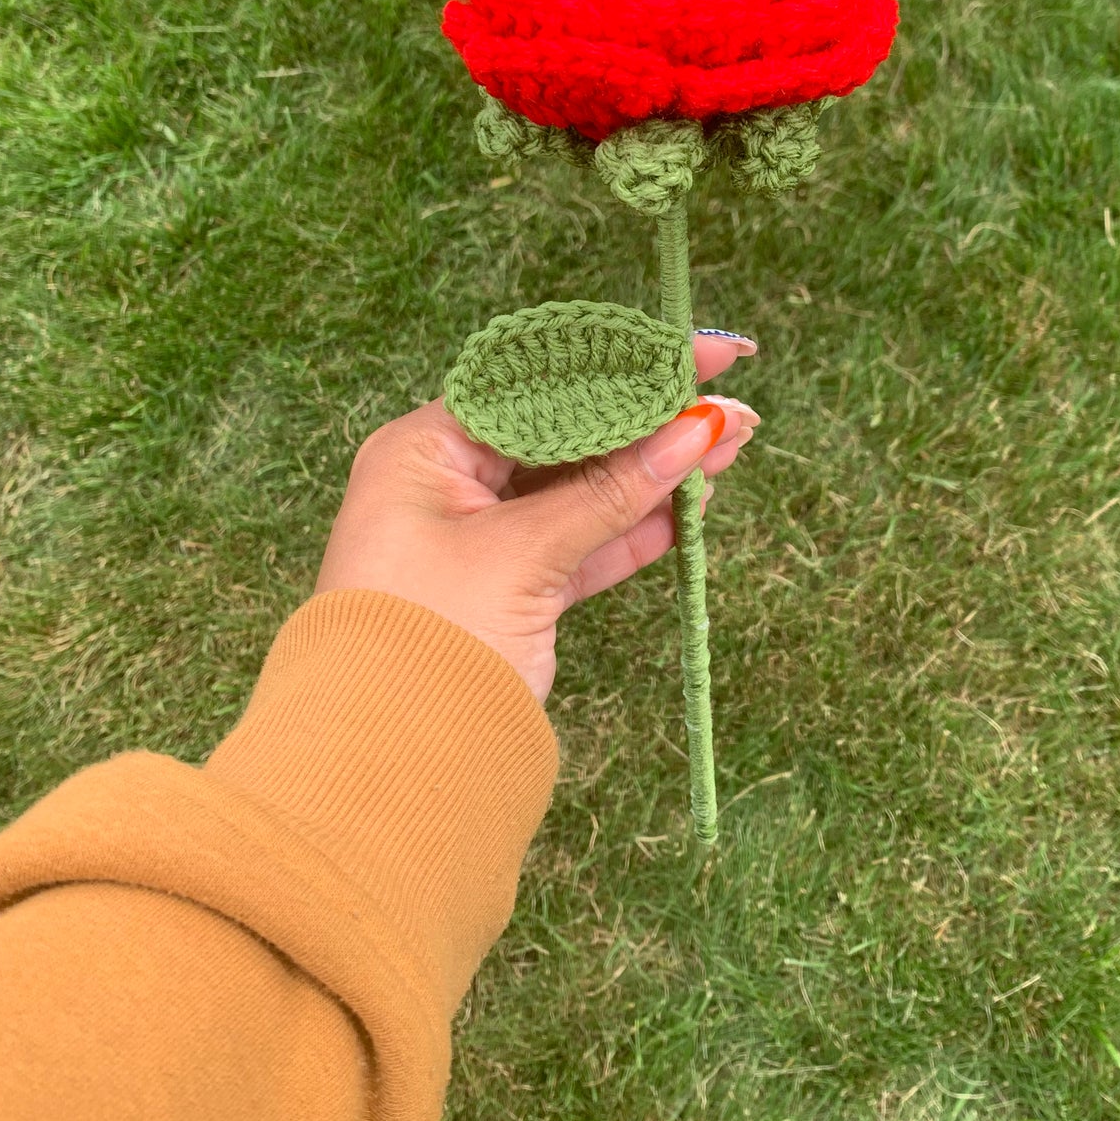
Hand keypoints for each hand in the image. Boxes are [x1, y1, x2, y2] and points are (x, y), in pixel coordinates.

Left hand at [314, 333, 759, 699]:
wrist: (387, 768)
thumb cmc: (425, 639)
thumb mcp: (521, 554)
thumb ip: (610, 493)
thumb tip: (694, 430)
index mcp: (424, 450)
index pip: (537, 384)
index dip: (621, 365)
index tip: (696, 352)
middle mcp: (449, 483)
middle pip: (566, 433)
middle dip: (649, 418)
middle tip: (728, 399)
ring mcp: (482, 538)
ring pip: (583, 490)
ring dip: (655, 471)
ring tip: (731, 444)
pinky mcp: (512, 591)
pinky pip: (583, 544)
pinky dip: (636, 528)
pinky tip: (692, 505)